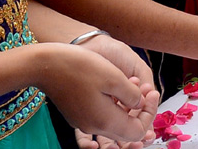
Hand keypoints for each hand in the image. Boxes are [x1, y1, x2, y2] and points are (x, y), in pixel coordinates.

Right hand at [32, 43, 154, 144]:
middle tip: (147, 89)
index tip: (151, 93)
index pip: (137, 132)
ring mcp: (84, 121)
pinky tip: (115, 84)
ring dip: (128, 106)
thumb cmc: (81, 67)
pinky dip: (114, 104)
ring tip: (132, 82)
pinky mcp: (78, 114)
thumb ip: (132, 95)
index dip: (149, 114)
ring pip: (115, 123)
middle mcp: (94, 127)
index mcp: (105, 121)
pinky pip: (102, 116)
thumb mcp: (115, 77)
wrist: (46, 65)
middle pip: (126, 130)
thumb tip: (139, 104)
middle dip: (140, 111)